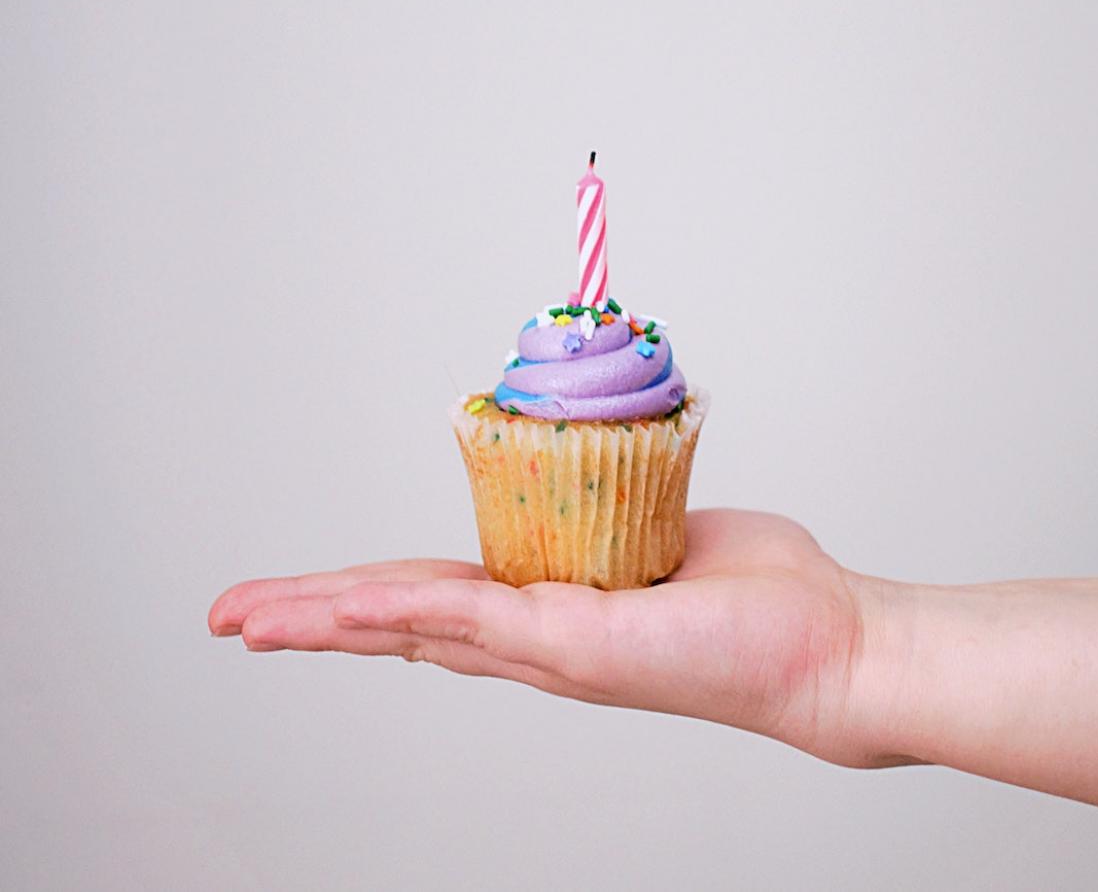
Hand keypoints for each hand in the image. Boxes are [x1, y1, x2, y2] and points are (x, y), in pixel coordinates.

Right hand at [209, 509, 887, 765]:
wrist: (826, 648)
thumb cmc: (764, 598)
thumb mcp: (667, 535)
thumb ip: (620, 518)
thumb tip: (607, 484)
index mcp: (555, 609)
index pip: (440, 598)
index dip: (368, 595)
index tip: (313, 593)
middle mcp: (538, 640)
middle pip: (402, 621)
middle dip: (312, 618)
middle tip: (233, 618)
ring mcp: (548, 649)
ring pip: (411, 626)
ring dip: (322, 619)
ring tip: (245, 619)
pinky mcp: (572, 646)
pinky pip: (463, 619)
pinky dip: (390, 612)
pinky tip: (329, 610)